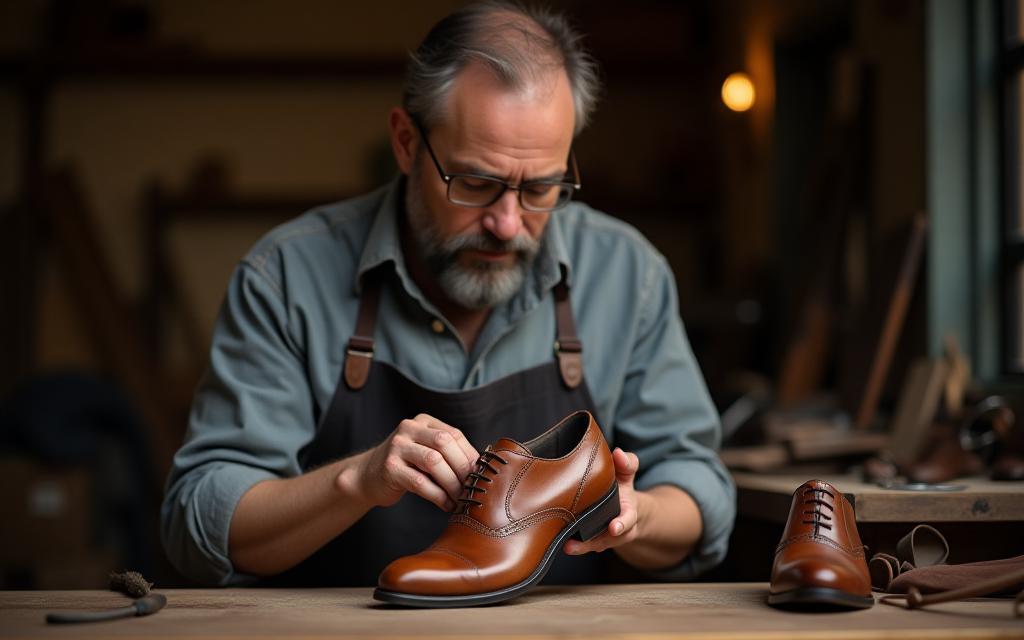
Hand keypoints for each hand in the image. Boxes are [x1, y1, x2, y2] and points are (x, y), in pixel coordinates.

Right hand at [340, 414, 478, 511]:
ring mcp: (397, 446)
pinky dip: (437, 496)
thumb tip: (482, 469)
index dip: (470, 455)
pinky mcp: (390, 467)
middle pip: (444, 443)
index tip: (481, 475)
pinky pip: (419, 482)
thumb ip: (448, 454)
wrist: (367, 476)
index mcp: (423, 422)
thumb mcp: (426, 452)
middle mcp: (409, 428)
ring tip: (460, 499)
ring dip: (451, 484)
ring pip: (433, 461)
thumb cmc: (407, 466)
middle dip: (462, 468)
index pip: (453, 434)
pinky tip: (445, 505)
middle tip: (473, 488)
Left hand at [563, 447, 639, 555]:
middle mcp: (617, 529)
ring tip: (567, 545)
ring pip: (593, 545)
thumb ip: (626, 463)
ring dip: (580, 547)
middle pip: (607, 538)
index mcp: (628, 512)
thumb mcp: (627, 473)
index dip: (621, 523)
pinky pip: (584, 546)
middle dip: (594, 542)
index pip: (628, 519)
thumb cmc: (622, 488)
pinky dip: (575, 546)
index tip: (613, 527)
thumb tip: (618, 453)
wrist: (625, 509)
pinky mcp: (592, 542)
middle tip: (576, 543)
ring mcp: (604, 538)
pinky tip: (561, 542)